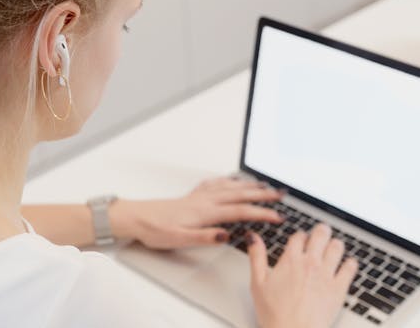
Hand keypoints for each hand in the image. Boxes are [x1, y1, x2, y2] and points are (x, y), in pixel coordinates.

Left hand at [110, 177, 283, 248]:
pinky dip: (228, 180)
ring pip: (230, 187)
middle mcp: (205, 201)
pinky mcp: (192, 195)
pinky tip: (232, 180)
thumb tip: (227, 235)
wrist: (137, 218)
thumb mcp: (179, 239)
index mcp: (205, 213)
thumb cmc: (156, 229)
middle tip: (281, 195)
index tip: (278, 217)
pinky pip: (215, 184)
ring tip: (265, 185)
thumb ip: (204, 237)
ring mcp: (199, 196)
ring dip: (249, 186)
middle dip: (263, 195)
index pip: (240, 212)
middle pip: (240, 196)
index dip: (261, 214)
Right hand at [247, 224, 357, 327]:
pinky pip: (351, 268)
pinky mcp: (340, 288)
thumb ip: (256, 257)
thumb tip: (253, 238)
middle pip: (321, 235)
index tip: (301, 239)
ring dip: (335, 244)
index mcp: (290, 260)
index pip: (299, 236)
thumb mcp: (257, 283)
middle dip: (321, 231)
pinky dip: (350, 263)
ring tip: (334, 246)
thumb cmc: (275, 314)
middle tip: (321, 232)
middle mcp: (310, 263)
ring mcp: (327, 274)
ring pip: (337, 247)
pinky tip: (348, 263)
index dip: (300, 235)